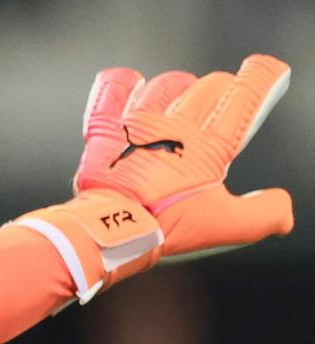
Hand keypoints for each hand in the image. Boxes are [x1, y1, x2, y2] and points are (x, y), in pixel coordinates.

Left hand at [73, 55, 292, 260]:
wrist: (112, 227)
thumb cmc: (164, 225)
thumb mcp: (226, 226)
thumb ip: (263, 214)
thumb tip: (282, 207)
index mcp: (209, 145)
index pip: (244, 97)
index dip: (262, 77)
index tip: (269, 70)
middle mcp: (175, 125)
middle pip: (207, 88)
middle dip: (223, 86)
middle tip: (226, 94)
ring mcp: (139, 123)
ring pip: (165, 85)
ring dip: (180, 85)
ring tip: (185, 92)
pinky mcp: (107, 127)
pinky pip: (113, 89)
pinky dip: (123, 83)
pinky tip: (131, 85)